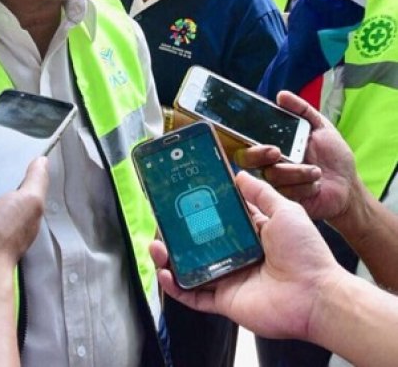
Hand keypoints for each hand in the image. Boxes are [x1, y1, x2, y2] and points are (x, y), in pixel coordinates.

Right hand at [150, 171, 342, 339]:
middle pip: (197, 244)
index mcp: (249, 234)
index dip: (197, 211)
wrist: (318, 294)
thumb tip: (240, 174)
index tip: (179, 200)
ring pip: (190, 269)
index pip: (216, 220)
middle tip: (160, 225)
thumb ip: (261, 193)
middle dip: (176, 235)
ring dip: (169, 259)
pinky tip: (165, 273)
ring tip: (156, 247)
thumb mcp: (286, 211)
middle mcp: (236, 255)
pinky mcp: (225, 301)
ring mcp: (229, 278)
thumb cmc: (307, 252)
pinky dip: (177, 287)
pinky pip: (195, 296)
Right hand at [236, 91, 356, 220]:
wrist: (349, 185)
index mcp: (272, 146)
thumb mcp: (320, 126)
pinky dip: (305, 186)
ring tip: (317, 171)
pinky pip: (287, 193)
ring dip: (296, 172)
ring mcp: (277, 184)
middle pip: (247, 159)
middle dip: (259, 154)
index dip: (243, 138)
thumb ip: (302, 110)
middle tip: (277, 151)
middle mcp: (269, 164)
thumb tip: (281, 95)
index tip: (256, 135)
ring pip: (271, 175)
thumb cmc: (333, 156)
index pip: (247, 141)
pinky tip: (317, 185)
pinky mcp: (287, 200)